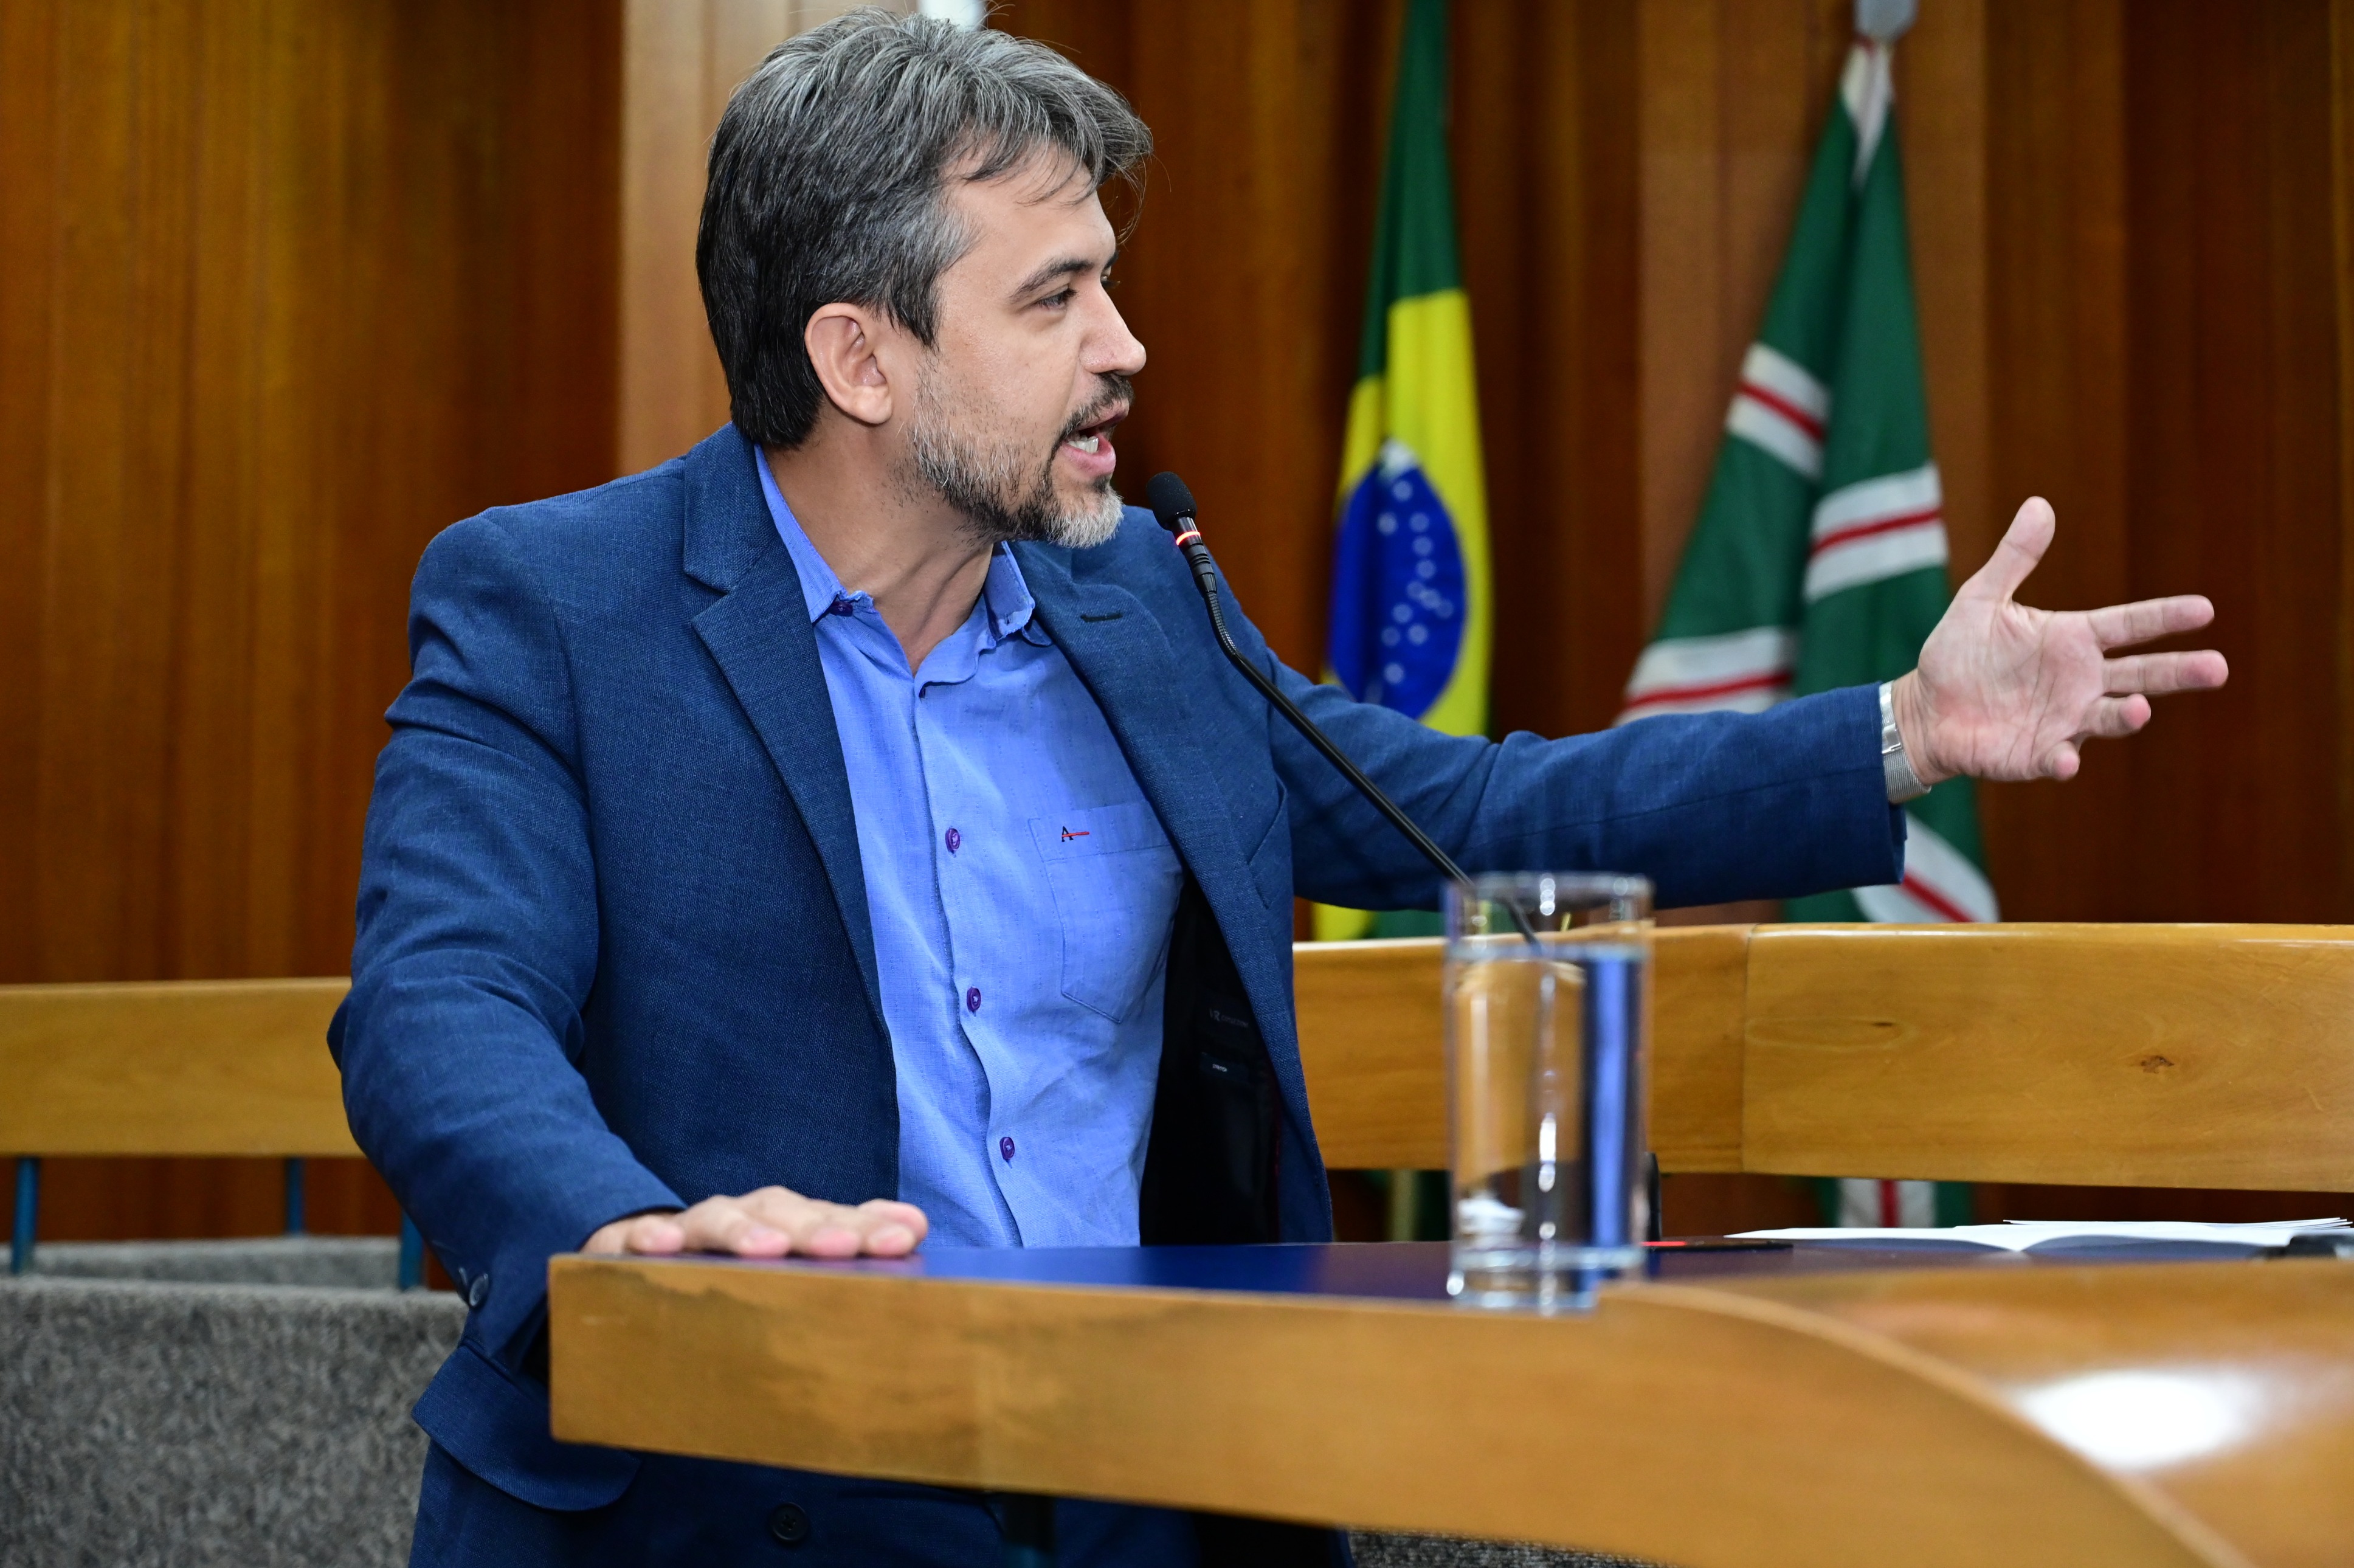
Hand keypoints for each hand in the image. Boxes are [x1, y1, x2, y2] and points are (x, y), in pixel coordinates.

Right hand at [583, 1187, 927, 1259]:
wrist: (629, 1273)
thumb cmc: (727, 1281)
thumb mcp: (786, 1275)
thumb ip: (845, 1255)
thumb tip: (916, 1230)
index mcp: (783, 1227)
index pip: (831, 1219)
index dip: (868, 1225)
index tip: (908, 1234)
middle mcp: (739, 1220)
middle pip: (781, 1213)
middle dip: (815, 1227)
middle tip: (846, 1245)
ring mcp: (682, 1231)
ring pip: (716, 1218)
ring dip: (741, 1229)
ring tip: (765, 1248)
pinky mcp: (622, 1247)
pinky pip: (630, 1237)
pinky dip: (645, 1235)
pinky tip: (658, 1245)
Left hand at [1892, 496, 2227, 784]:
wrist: (1927, 707)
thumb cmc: (1960, 652)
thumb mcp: (1981, 598)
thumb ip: (2015, 558)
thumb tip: (2039, 504)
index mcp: (2074, 640)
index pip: (2130, 625)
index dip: (2165, 618)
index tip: (2205, 609)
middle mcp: (2082, 682)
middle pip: (2141, 674)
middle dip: (2178, 672)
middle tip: (2218, 668)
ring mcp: (2065, 721)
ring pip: (2109, 717)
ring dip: (2127, 715)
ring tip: (2141, 708)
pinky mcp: (2037, 754)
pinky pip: (2057, 759)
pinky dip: (2064, 760)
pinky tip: (2066, 760)